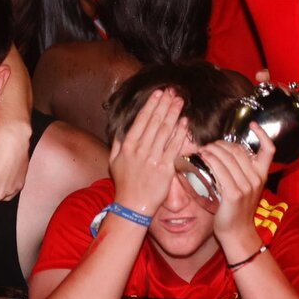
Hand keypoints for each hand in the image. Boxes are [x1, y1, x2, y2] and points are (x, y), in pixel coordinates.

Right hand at [109, 88, 187, 214]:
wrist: (132, 206)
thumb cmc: (124, 184)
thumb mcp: (114, 161)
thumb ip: (117, 143)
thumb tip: (121, 130)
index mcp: (128, 145)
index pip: (141, 120)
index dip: (151, 105)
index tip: (158, 94)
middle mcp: (141, 149)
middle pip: (155, 121)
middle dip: (164, 104)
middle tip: (172, 92)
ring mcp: (153, 158)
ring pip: (165, 131)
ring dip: (173, 114)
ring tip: (179, 101)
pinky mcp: (165, 168)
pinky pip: (174, 147)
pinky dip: (180, 134)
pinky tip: (185, 123)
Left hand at [202, 123, 273, 252]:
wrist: (237, 232)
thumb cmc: (237, 209)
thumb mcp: (247, 188)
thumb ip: (243, 172)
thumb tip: (227, 153)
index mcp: (262, 175)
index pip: (268, 150)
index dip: (262, 134)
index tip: (252, 124)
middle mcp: (256, 179)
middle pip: (238, 150)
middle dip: (221, 143)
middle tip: (209, 146)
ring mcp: (246, 186)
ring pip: (227, 158)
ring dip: (212, 149)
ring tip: (203, 149)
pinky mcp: (233, 194)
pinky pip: (220, 170)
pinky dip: (210, 159)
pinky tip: (204, 156)